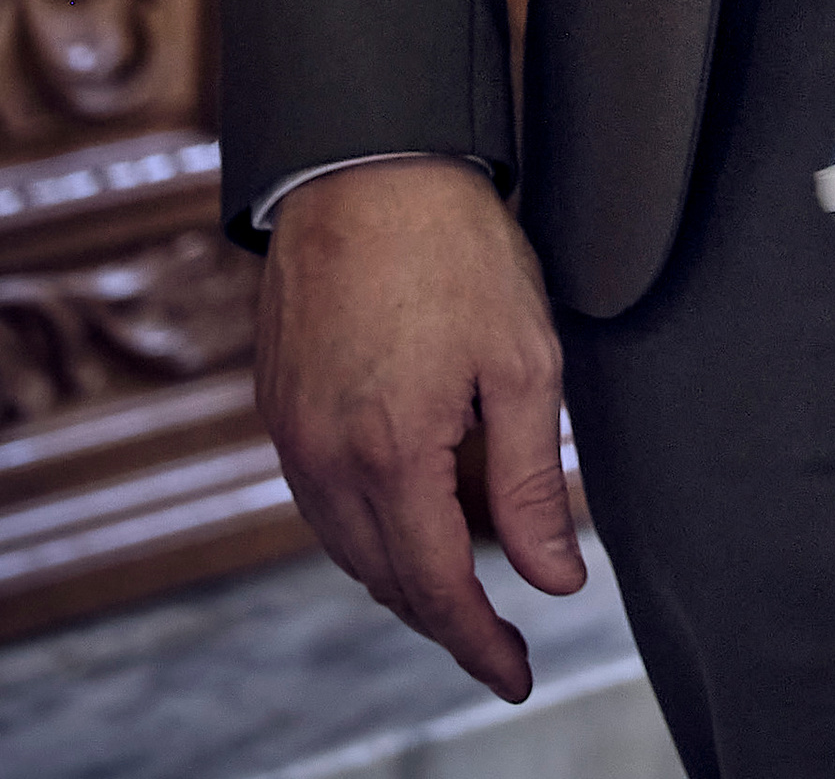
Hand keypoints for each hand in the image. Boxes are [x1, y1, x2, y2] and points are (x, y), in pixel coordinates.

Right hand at [258, 160, 581, 702]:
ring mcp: (291, 434)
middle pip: (387, 578)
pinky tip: (410, 509)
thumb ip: (534, 478)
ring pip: (348, 546)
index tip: (518, 674)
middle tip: (500, 635)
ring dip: (405, 572)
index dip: (480, 642)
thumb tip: (555, 578)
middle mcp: (325, 460)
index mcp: (391, 455)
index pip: (438, 587)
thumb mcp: (523, 359)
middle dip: (445, 615)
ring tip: (465, 579)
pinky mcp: (277, 404)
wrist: (366, 163)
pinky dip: (368, 525)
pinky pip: (321, 500)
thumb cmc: (454, 248)